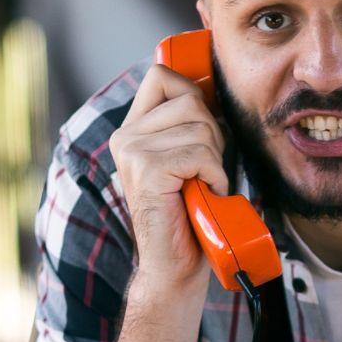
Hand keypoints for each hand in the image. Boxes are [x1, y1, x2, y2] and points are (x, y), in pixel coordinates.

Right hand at [108, 64, 229, 298]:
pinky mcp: (147, 170)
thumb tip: (211, 87)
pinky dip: (214, 175)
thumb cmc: (188, 213)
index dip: (192, 92)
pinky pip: (201, 154)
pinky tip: (204, 193)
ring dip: (215, 159)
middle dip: (213, 133)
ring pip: (200, 128)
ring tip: (202, 183)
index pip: (162, 76)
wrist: (174, 265)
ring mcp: (132, 152)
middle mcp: (126, 137)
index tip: (203, 127)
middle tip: (204, 168)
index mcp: (132, 129)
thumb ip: (188, 123)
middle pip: (190, 100)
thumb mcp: (185, 158)